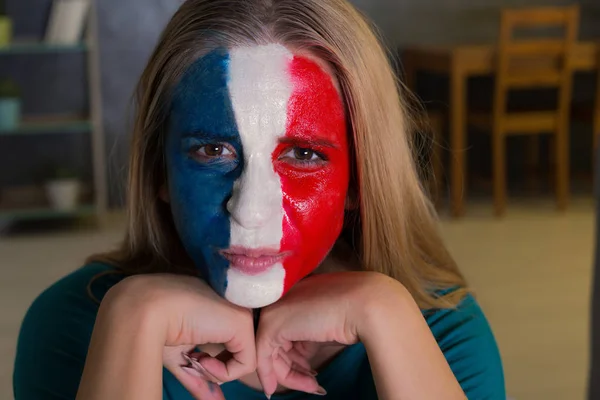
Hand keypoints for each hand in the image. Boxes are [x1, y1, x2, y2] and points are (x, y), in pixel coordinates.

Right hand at [103, 274, 255, 399]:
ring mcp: (241, 314)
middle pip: (236, 355)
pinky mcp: (243, 323)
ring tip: (195, 359)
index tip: (194, 361)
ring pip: (243, 361)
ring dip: (217, 371)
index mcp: (220, 311)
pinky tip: (202, 359)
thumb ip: (200, 377)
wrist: (148, 309)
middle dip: (215, 369)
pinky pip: (246, 364)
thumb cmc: (158, 328)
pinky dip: (224, 373)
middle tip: (193, 360)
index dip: (215, 363)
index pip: (230, 347)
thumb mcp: (183, 357)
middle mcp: (233, 309)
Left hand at [253, 271, 402, 396]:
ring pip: (271, 352)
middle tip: (313, 386)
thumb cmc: (353, 312)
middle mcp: (281, 300)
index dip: (296, 357)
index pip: (287, 332)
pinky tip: (276, 389)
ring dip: (290, 376)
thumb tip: (303, 353)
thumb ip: (310, 336)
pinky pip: (263, 356)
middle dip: (293, 369)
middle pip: (278, 343)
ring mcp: (274, 310)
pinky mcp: (272, 324)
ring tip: (313, 387)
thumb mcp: (325, 326)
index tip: (310, 375)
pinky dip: (268, 375)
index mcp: (294, 295)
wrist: (363, 304)